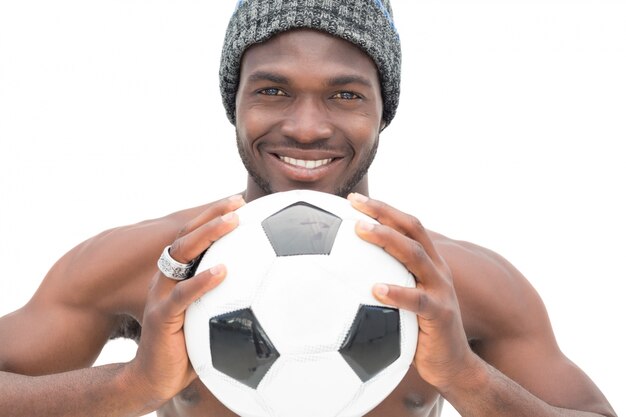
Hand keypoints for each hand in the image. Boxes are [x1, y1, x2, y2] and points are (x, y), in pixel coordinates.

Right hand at [127, 195, 244, 406]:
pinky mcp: (162, 318)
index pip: (193, 237)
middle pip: (187, 237)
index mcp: (178, 275)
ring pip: (182, 256)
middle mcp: (167, 279)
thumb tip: (266, 289)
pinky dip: (201, 281)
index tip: (240, 202)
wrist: (155, 378)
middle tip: (238, 204)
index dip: (213, 216)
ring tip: (233, 223)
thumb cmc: (189, 346)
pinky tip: (223, 272)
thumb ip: (226, 298)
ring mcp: (162, 295)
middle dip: (212, 216)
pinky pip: (182, 296)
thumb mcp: (209, 316)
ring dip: (208, 236)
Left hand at [348, 193, 479, 393]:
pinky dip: (397, 293)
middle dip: (383, 213)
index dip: (383, 209)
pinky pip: (418, 301)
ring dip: (387, 240)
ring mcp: (441, 290)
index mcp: (428, 263)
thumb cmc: (420, 332)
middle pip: (411, 230)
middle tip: (354, 205)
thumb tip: (345, 274)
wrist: (453, 366)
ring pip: (415, 256)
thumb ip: (387, 281)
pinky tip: (375, 289)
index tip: (353, 199)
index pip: (407, 226)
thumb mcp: (404, 301)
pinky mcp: (441, 315)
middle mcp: (437, 270)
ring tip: (361, 230)